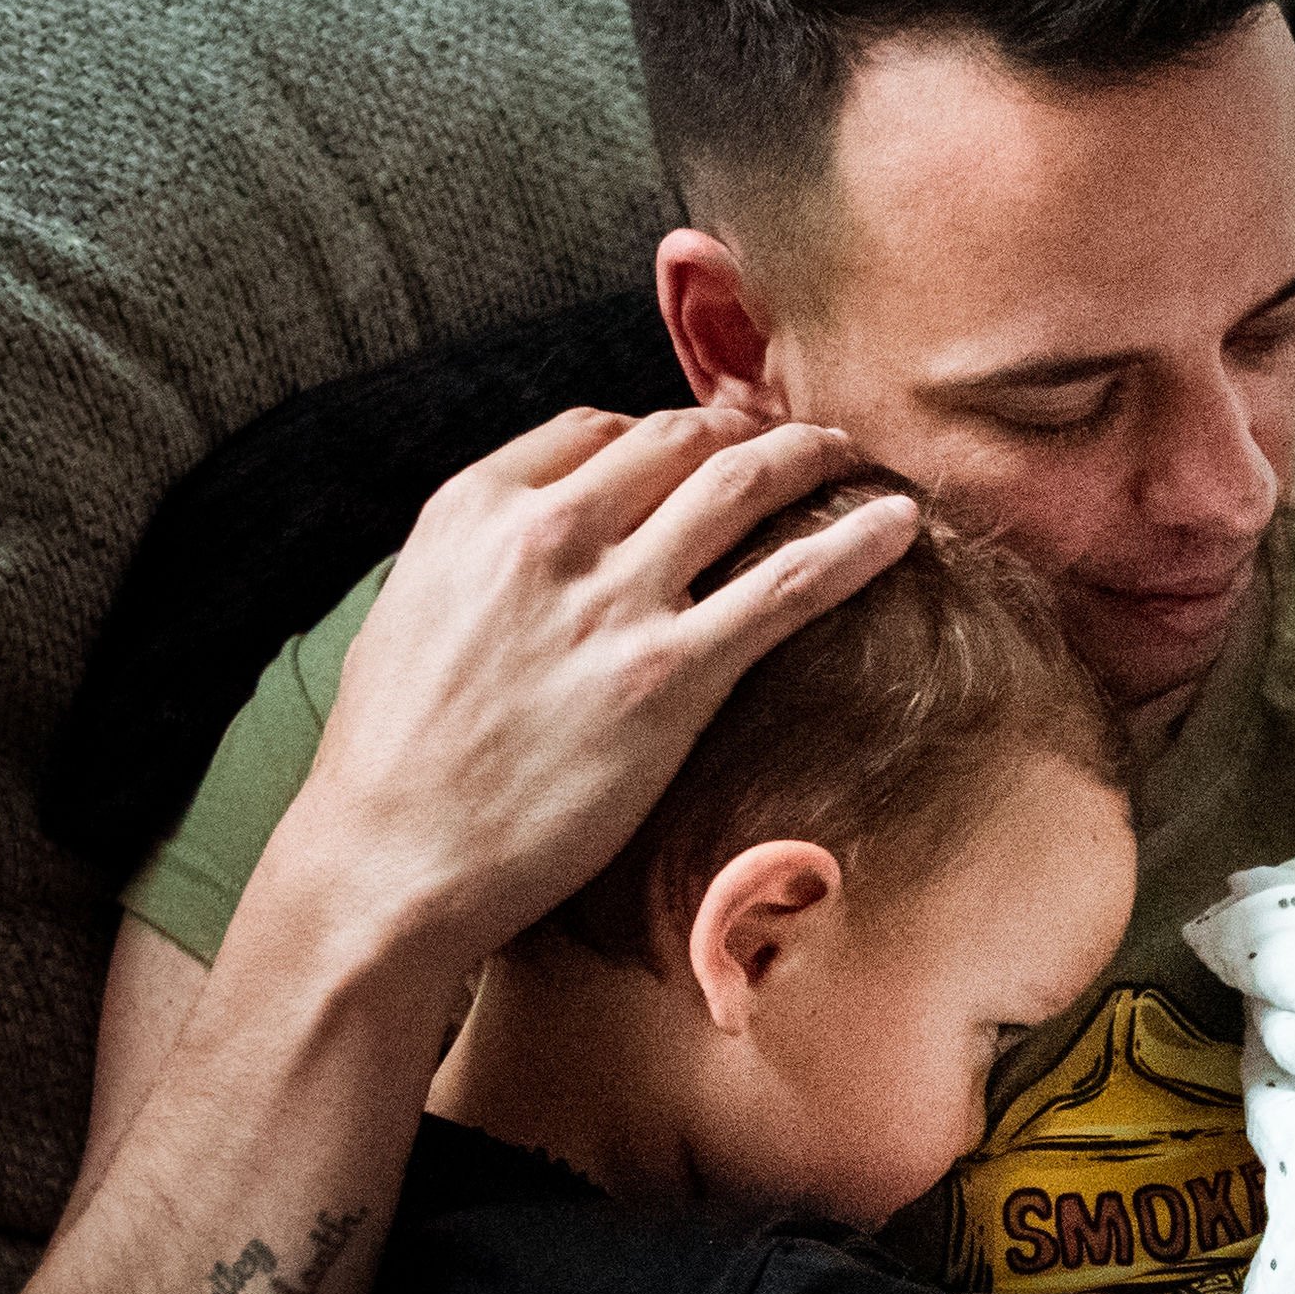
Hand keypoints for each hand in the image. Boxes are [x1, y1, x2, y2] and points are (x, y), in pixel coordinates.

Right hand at [297, 408, 915, 970]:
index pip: (595, 432)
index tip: (700, 452)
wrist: (393, 862)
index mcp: (476, 508)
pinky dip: (856, 542)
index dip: (660, 438)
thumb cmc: (392, 767)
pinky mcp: (671, 676)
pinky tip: (902, 523)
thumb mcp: (408, 621)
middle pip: (676, 440)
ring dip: (810, 458)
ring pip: (742, 485)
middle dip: (744, 431)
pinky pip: (789, 583)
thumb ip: (478, 570)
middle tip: (794, 443)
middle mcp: (549, 532)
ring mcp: (615, 600)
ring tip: (854, 457)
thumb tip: (520, 559)